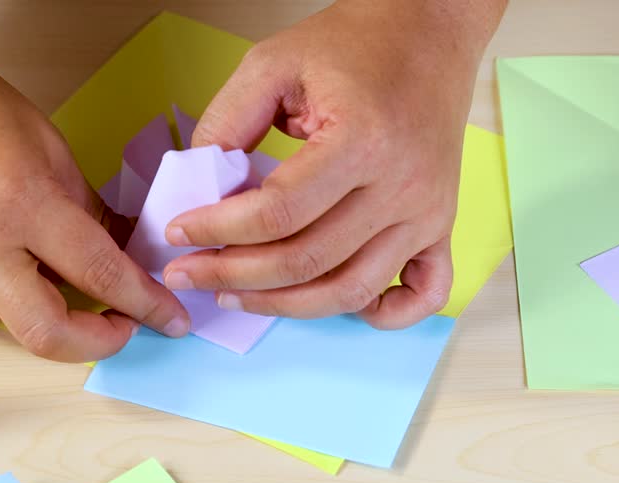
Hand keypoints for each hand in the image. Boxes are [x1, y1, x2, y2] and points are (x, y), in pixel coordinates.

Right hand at [0, 23, 188, 360]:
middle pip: (46, 334)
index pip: (98, 274)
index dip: (144, 304)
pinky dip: (2, 280)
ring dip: (45, 299)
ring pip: (10, 313)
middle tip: (123, 325)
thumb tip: (123, 251)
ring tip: (47, 258)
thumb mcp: (49, 147)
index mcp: (18, 203)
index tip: (169, 319)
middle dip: (96, 342)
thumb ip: (87, 210)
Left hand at [162, 0, 502, 328]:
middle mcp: (402, 186)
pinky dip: (384, 314)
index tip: (179, 233)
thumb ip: (227, 122)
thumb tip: (197, 187)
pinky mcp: (439, 225)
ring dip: (286, 305)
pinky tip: (339, 303)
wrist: (428, 32)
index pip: (278, 212)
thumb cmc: (355, 46)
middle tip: (189, 273)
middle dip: (235, 275)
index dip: (218, 230)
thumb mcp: (273, 63)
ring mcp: (426, 213)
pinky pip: (424, 294)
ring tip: (237, 296)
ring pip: (351, 290)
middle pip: (308, 260)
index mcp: (362, 140)